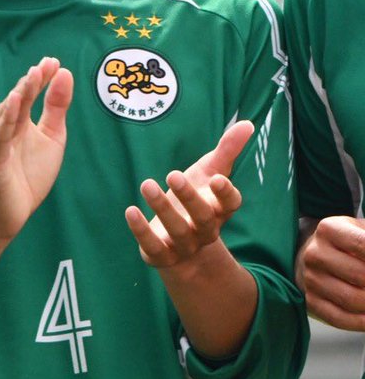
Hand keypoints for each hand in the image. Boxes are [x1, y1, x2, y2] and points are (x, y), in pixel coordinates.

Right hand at [0, 57, 72, 240]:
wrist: (7, 215)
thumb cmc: (27, 176)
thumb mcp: (51, 139)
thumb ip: (56, 108)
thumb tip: (64, 75)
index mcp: (14, 121)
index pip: (27, 94)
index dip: (40, 78)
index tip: (54, 61)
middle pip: (17, 100)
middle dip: (31, 82)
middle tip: (45, 65)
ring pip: (7, 116)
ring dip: (19, 95)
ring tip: (32, 78)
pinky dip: (5, 120)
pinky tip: (13, 105)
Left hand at [125, 120, 253, 267]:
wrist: (182, 247)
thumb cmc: (197, 200)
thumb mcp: (209, 173)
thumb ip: (227, 151)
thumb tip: (248, 123)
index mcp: (219, 210)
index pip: (230, 204)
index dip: (226, 194)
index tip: (218, 179)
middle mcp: (205, 230)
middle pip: (203, 217)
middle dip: (189, 197)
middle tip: (173, 174)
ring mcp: (184, 245)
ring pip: (178, 231)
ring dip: (162, 208)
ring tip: (147, 184)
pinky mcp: (162, 255)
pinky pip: (154, 247)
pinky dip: (141, 231)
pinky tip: (130, 211)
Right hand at [298, 216, 364, 330]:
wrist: (315, 256)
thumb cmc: (349, 244)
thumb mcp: (362, 231)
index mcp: (329, 229)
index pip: (363, 246)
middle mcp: (315, 254)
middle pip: (361, 276)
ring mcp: (311, 279)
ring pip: (352, 300)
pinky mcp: (311, 301)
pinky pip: (340, 318)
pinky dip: (363, 323)